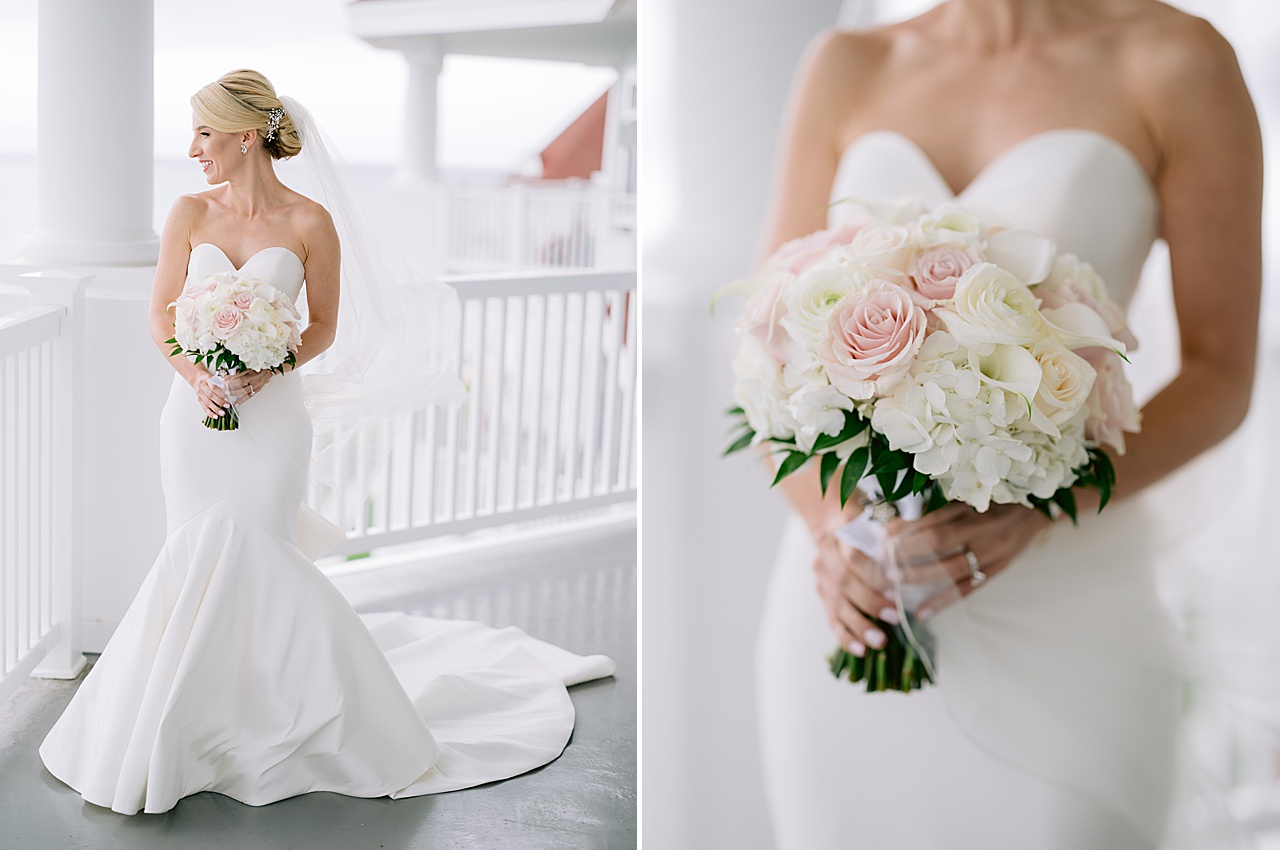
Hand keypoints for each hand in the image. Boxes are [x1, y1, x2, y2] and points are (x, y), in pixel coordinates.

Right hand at [192, 371, 231, 418]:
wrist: (196, 377)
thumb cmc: (208, 377)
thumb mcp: (214, 376)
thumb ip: (221, 381)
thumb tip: (230, 388)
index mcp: (207, 379)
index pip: (214, 387)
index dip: (220, 393)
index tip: (228, 398)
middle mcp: (202, 387)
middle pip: (210, 396)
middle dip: (219, 402)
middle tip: (227, 406)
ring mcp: (199, 394)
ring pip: (207, 403)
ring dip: (215, 409)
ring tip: (223, 413)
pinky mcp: (199, 399)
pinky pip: (204, 407)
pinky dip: (210, 413)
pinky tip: (215, 416)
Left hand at [227, 369, 271, 403]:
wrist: (269, 370)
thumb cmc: (258, 368)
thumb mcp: (247, 368)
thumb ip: (237, 373)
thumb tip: (226, 378)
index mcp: (251, 374)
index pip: (240, 380)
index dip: (231, 382)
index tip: (223, 383)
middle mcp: (255, 381)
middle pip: (242, 387)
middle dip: (232, 390)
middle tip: (224, 391)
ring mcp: (256, 387)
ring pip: (245, 393)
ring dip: (235, 395)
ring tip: (227, 398)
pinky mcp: (257, 390)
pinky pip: (249, 396)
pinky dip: (242, 400)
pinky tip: (236, 404)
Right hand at [812, 531, 898, 657]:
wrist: (831, 524)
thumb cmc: (861, 523)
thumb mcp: (874, 519)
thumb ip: (887, 534)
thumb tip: (910, 551)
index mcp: (838, 535)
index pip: (852, 557)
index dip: (872, 575)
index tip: (893, 588)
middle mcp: (825, 557)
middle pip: (844, 583)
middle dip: (870, 603)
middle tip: (894, 617)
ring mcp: (822, 578)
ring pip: (837, 605)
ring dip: (858, 626)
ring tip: (879, 641)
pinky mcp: (823, 596)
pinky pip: (831, 619)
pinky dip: (845, 636)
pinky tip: (860, 649)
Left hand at [884, 503, 1053, 617]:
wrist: (1037, 509)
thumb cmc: (997, 498)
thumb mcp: (970, 494)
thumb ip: (941, 507)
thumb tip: (901, 519)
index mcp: (973, 505)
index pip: (932, 518)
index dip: (904, 528)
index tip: (881, 534)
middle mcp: (983, 529)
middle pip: (938, 542)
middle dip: (905, 553)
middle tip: (881, 560)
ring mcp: (993, 552)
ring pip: (951, 569)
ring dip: (919, 577)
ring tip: (893, 582)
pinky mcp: (998, 569)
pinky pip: (968, 588)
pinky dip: (944, 601)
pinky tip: (922, 611)